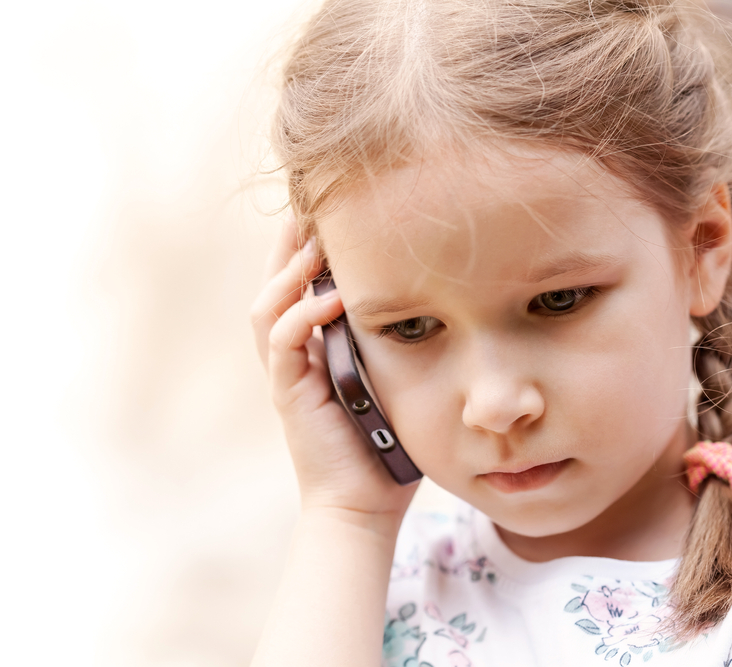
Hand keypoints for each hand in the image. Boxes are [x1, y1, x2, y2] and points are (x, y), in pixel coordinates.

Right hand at [250, 218, 416, 525]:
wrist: (362, 505)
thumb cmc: (385, 443)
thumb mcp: (392, 378)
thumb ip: (394, 340)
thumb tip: (435, 297)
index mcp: (313, 348)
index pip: (299, 286)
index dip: (305, 248)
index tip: (329, 210)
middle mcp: (292, 356)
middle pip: (274, 285)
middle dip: (288, 244)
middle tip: (309, 203)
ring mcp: (286, 375)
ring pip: (268, 307)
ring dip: (289, 271)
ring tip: (316, 239)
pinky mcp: (288, 396)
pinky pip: (284, 344)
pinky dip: (303, 316)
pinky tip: (331, 297)